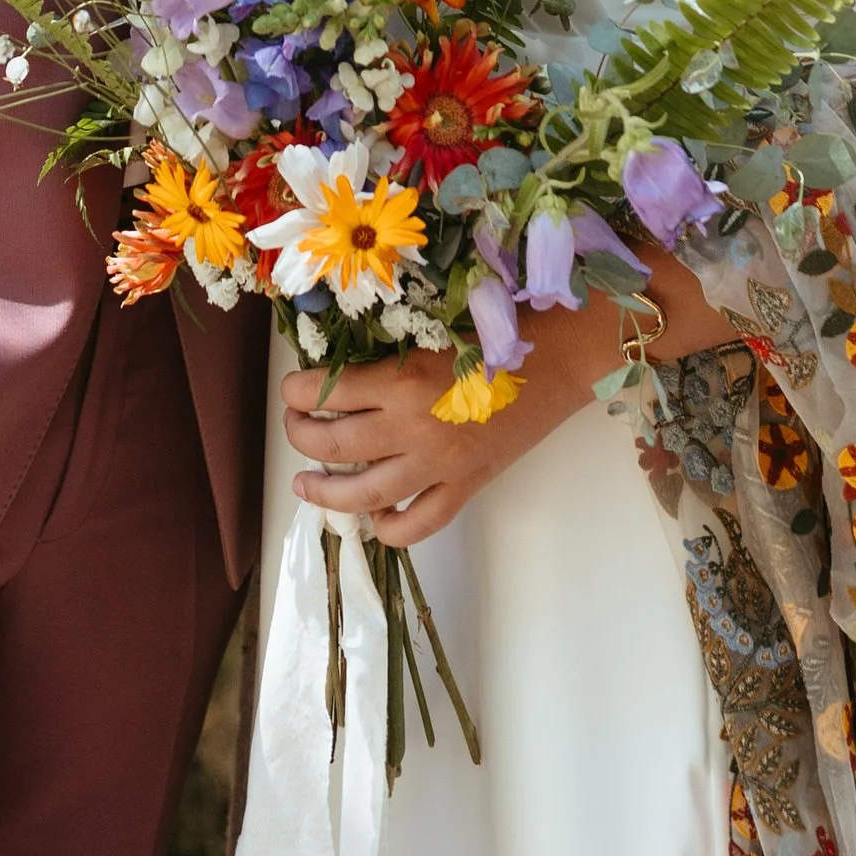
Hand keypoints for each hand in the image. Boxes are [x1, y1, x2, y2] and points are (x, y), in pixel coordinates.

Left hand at [282, 315, 612, 548]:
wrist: (563, 355)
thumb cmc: (500, 326)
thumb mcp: (432, 328)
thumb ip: (390, 353)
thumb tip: (343, 370)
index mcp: (401, 380)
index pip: (326, 393)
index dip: (296, 391)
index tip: (291, 387)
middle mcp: (413, 428)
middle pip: (334, 445)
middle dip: (300, 437)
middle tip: (292, 427)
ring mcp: (440, 465)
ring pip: (365, 495)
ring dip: (326, 493)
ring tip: (305, 485)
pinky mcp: (467, 485)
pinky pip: (420, 523)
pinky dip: (391, 529)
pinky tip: (374, 521)